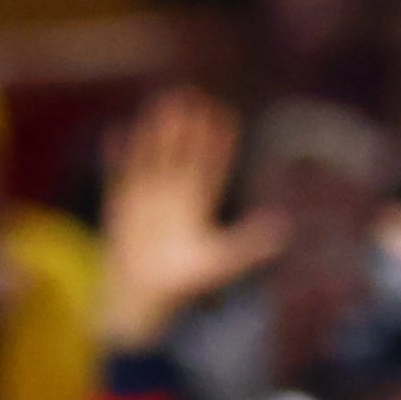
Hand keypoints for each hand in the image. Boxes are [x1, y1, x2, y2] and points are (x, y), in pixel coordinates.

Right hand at [98, 91, 283, 347]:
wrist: (141, 303)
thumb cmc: (181, 287)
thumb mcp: (220, 263)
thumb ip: (248, 245)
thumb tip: (282, 228)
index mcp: (197, 209)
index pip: (209, 169)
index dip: (216, 144)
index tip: (224, 117)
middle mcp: (172, 200)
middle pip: (180, 156)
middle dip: (185, 129)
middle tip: (191, 96)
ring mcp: (145, 202)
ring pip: (152, 160)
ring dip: (155, 134)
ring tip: (159, 106)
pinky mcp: (120, 210)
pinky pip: (119, 177)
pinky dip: (118, 157)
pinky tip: (119, 134)